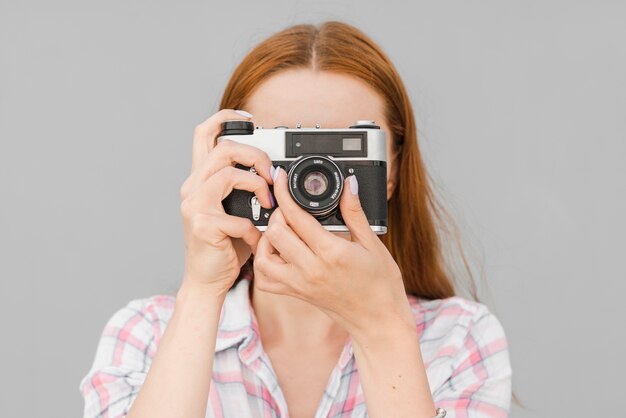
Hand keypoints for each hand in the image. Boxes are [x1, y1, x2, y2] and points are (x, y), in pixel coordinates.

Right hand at [179, 109, 273, 295]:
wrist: (207, 280)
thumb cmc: (224, 245)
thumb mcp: (233, 208)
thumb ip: (243, 186)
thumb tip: (272, 171)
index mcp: (200, 179)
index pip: (204, 134)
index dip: (225, 118)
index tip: (249, 120)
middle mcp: (192, 187)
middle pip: (223, 148)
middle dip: (255, 156)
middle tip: (270, 175)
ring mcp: (193, 205)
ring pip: (228, 173)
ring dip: (257, 186)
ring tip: (268, 205)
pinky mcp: (202, 225)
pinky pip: (238, 216)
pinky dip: (254, 229)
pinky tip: (255, 239)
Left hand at [253, 167, 413, 339]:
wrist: (379, 322)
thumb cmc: (382, 285)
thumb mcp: (372, 244)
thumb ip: (355, 213)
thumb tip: (349, 185)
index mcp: (332, 253)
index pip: (297, 217)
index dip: (285, 193)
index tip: (280, 178)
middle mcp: (311, 270)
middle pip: (275, 234)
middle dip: (277, 214)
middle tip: (289, 207)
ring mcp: (301, 284)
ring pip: (264, 258)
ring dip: (266, 240)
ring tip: (282, 231)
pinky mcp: (297, 294)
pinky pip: (267, 281)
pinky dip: (265, 264)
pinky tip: (278, 253)